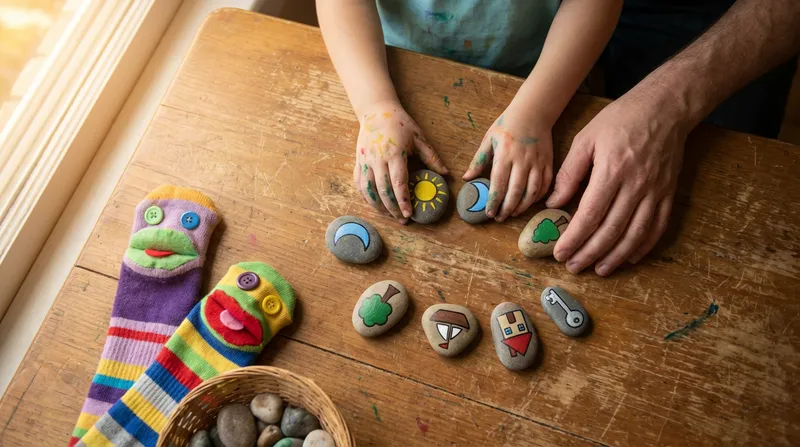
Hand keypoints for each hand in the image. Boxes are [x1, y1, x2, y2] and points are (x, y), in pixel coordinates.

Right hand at [353, 100, 448, 221]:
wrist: (376, 110)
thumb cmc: (401, 123)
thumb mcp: (419, 138)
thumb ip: (432, 157)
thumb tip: (446, 174)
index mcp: (394, 154)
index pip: (398, 182)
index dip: (403, 200)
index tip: (409, 214)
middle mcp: (377, 159)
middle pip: (383, 190)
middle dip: (393, 209)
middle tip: (402, 221)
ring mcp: (365, 161)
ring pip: (369, 190)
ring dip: (378, 207)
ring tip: (389, 216)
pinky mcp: (358, 161)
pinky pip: (359, 184)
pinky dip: (366, 197)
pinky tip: (375, 205)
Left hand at [463, 108, 552, 221]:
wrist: (533, 111)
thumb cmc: (507, 125)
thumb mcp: (488, 139)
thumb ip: (478, 160)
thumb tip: (467, 178)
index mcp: (505, 155)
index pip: (499, 184)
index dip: (494, 201)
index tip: (489, 212)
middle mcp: (522, 161)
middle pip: (515, 191)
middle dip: (507, 208)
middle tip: (499, 218)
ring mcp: (537, 162)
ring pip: (532, 191)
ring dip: (522, 206)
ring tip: (513, 214)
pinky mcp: (548, 163)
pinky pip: (545, 184)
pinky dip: (538, 197)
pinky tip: (529, 203)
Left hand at [547, 88, 687, 275]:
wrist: (665, 108)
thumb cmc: (621, 120)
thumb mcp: (586, 139)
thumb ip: (569, 173)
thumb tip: (553, 203)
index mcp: (612, 172)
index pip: (589, 215)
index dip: (574, 238)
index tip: (560, 253)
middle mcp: (636, 186)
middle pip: (611, 230)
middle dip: (590, 253)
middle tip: (574, 266)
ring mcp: (655, 192)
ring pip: (635, 235)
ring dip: (615, 257)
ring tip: (599, 270)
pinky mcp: (668, 195)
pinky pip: (657, 228)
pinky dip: (643, 247)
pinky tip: (628, 258)